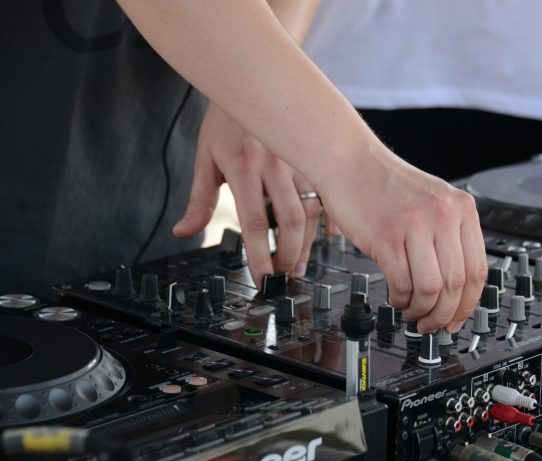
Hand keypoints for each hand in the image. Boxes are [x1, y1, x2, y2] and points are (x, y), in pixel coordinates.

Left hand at [173, 103, 320, 286]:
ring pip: (311, 208)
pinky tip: (332, 234)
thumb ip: (200, 200)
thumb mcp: (206, 158)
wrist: (252, 78)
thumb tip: (184, 231)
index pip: (253, 221)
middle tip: (285, 275)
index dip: (259, 254)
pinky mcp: (313, 156)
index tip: (262, 276)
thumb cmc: (226, 120)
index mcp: (244, 168)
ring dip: (309, 242)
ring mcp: (298, 160)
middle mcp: (274, 165)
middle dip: (290, 254)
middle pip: (289, 220)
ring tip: (301, 263)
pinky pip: (327, 191)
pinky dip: (332, 215)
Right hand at [318, 148, 487, 333]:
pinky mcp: (386, 236)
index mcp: (461, 208)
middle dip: (444, 315)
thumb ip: (449, 236)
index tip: (458, 318)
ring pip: (431, 289)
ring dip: (421, 311)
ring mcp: (415, 225)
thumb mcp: (433, 201)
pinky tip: (396, 297)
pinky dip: (400, 299)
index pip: (478, 270)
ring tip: (412, 313)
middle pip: (456, 284)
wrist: (350, 161)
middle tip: (432, 325)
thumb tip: (455, 288)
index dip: (469, 304)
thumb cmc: (386, 185)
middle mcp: (443, 215)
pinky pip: (401, 283)